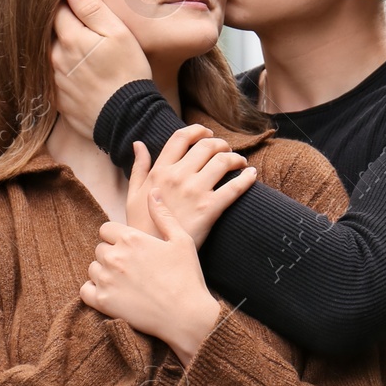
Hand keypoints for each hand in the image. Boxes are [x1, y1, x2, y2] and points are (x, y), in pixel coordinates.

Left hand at [51, 0, 151, 139]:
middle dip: (59, 25)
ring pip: (49, 55)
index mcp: (70, 38)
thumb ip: (92, 9)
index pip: (55, 9)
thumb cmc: (128, 72)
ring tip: (80, 50)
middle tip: (77, 23)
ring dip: (60, 49)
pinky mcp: (57, 99)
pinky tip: (78, 73)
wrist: (128, 119)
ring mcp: (54, 80)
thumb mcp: (118, 34)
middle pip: (48, 32)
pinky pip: (52, 78)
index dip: (64, 1)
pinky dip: (61, 71)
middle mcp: (55, 58)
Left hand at [81, 189, 221, 362]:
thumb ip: (163, 214)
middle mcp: (114, 256)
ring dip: (104, 273)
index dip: (117, 237)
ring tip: (125, 282)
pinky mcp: (103, 302)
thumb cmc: (187, 277)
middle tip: (132, 268)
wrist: (186, 316)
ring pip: (93, 268)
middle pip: (100, 248)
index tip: (131, 248)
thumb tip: (153, 192)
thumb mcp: (181, 240)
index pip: (106, 229)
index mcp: (131, 238)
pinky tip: (112, 294)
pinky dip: (94, 292)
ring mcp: (106, 279)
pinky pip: (85, 291)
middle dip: (112, 255)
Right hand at [133, 125, 257, 246]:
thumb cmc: (142, 226)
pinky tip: (252, 175)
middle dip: (220, 143)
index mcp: (160, 171)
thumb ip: (139, 167)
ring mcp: (195, 191)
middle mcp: (178, 176)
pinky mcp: (210, 208)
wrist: (154, 254)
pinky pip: (235, 187)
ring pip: (223, 161)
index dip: (197, 130)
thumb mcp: (133, 195)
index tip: (207, 133)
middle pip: (206, 146)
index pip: (180, 137)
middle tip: (226, 150)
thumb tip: (138, 144)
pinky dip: (247, 178)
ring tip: (240, 163)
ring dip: (235, 158)